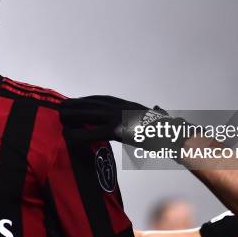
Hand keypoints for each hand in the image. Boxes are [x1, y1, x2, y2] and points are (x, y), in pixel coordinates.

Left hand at [62, 95, 190, 152]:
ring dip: (73, 115)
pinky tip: (69, 136)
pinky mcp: (117, 130)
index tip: (79, 100)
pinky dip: (79, 134)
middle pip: (94, 103)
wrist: (176, 137)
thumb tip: (160, 109)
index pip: (105, 99)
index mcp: (130, 105)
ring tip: (60, 117)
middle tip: (62, 105)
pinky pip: (93, 132)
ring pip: (90, 114)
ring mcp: (119, 117)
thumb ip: (155, 112)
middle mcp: (122, 107)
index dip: (90, 99)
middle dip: (77, 104)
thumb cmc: (170, 132)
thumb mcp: (160, 118)